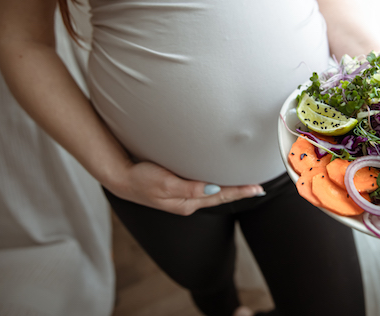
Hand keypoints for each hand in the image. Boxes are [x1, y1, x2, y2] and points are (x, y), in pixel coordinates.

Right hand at [108, 160, 264, 215]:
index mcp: (187, 203)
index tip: (257, 188)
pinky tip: (219, 181)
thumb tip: (213, 189)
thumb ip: (189, 188)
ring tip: (245, 185)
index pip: (220, 195)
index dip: (240, 191)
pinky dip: (216, 185)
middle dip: (239, 192)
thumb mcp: (165, 184)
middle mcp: (188, 202)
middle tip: (258, 187)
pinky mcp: (178, 189)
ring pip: (213, 193)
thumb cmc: (141, 179)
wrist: (121, 177)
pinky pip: (203, 188)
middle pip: (220, 196)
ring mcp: (183, 197)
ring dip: (229, 189)